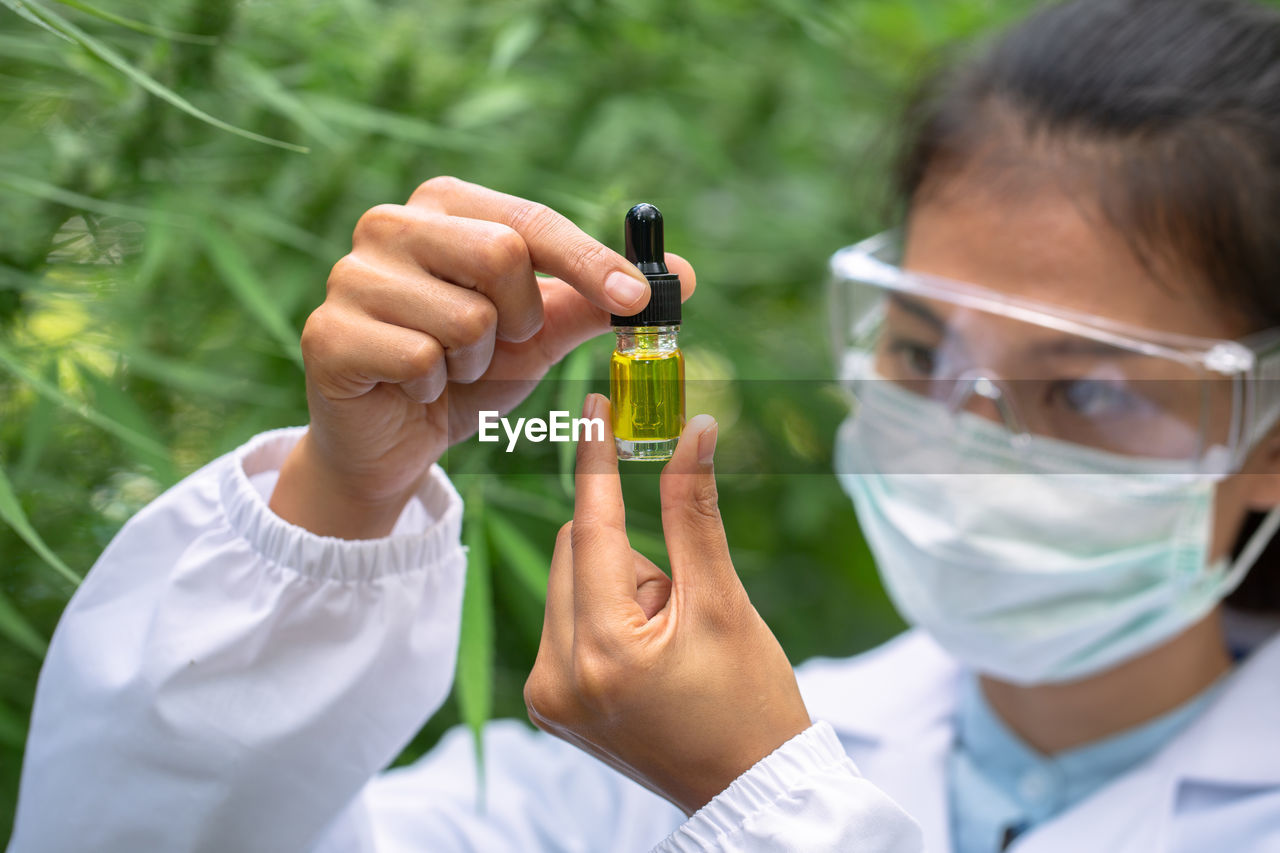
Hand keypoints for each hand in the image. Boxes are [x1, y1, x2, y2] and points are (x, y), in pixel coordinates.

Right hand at [269, 178, 695, 537]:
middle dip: (521, 320)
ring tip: (448, 369)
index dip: (592, 261)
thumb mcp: (540, 335)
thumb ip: (597, 302)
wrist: (395, 443)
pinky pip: (422, 359)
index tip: (642, 300)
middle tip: (499, 344)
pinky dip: (437, 390)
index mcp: (444, 207)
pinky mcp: (327, 333)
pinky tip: (414, 390)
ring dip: (476, 363)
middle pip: (501, 254)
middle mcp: (389, 223)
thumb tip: (685, 273)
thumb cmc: (469, 374)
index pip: (531, 220)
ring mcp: (350, 275)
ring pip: (466, 318)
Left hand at [523, 394, 812, 814]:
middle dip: (630, 554)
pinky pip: (567, 618)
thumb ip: (694, 511)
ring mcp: (546, 696)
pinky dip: (604, 614)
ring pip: (571, 580)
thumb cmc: (751, 701)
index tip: (593, 404)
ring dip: (619, 585)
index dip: (596, 460)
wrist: (747, 788)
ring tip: (669, 642)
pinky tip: (645, 658)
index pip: (589, 528)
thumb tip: (693, 430)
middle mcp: (556, 676)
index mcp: (602, 652)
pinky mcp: (547, 704)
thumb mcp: (724, 601)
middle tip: (680, 600)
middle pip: (575, 550)